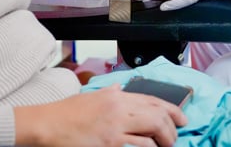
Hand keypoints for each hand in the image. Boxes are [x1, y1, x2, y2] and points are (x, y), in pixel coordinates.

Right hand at [14, 84, 186, 146]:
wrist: (48, 125)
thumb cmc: (66, 113)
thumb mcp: (91, 96)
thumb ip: (109, 92)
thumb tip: (120, 88)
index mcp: (116, 96)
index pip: (153, 99)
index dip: (172, 110)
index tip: (182, 119)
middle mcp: (119, 108)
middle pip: (158, 114)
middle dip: (172, 128)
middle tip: (175, 138)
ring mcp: (115, 127)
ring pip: (153, 131)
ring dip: (164, 141)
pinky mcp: (110, 144)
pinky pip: (139, 146)